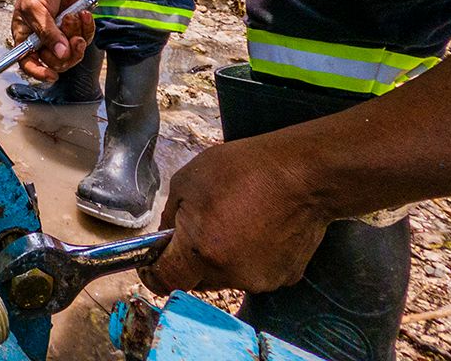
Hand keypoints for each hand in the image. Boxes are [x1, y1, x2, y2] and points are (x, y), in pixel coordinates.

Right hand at [11, 0, 92, 80]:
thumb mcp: (35, 9)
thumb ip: (47, 33)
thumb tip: (61, 53)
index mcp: (26, 39)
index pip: (29, 63)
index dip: (38, 73)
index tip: (51, 75)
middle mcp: (44, 41)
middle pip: (56, 62)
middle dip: (67, 51)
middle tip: (71, 37)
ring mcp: (61, 37)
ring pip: (73, 52)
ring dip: (76, 35)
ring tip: (72, 17)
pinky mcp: (76, 30)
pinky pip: (86, 38)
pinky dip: (87, 27)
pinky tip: (83, 14)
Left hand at [139, 136, 328, 293]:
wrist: (301, 174)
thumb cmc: (243, 170)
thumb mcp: (187, 181)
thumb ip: (169, 216)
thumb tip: (165, 237)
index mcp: (200, 250)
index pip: (165, 281)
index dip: (152, 274)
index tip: (149, 265)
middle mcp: (230, 273)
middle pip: (194, 280)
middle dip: (188, 260)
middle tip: (195, 229)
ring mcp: (259, 279)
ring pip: (224, 278)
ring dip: (218, 259)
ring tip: (231, 223)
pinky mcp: (283, 278)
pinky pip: (252, 273)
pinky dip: (247, 258)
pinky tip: (255, 230)